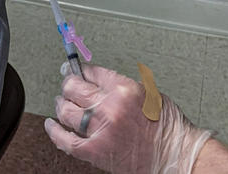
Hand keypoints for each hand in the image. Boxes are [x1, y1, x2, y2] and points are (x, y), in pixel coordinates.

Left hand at [45, 64, 211, 173]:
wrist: (176, 158)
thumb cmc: (168, 129)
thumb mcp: (148, 94)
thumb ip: (121, 86)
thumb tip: (98, 80)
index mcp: (124, 89)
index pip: (91, 71)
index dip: (79, 69)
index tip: (74, 69)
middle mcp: (109, 107)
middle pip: (73, 87)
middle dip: (67, 83)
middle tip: (66, 83)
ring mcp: (100, 129)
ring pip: (66, 110)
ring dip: (61, 104)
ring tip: (62, 102)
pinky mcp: (96, 151)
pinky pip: (66, 140)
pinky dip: (55, 131)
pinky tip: (51, 125)